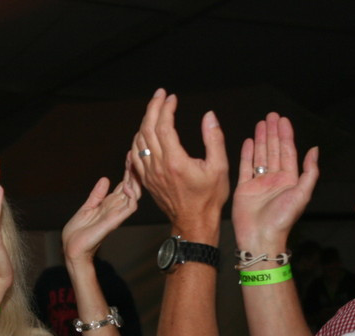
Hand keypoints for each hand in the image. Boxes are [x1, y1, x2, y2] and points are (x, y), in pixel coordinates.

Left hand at [62, 161, 140, 262]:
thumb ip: (97, 195)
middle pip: (131, 187)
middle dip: (133, 171)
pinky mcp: (114, 221)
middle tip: (136, 154)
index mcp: (109, 205)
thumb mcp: (87, 207)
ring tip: (135, 164)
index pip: (123, 185)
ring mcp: (116, 215)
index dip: (127, 171)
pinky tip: (130, 185)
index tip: (130, 156)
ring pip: (133, 195)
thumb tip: (106, 179)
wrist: (72, 249)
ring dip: (135, 180)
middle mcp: (115, 208)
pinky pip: (129, 208)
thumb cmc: (78, 233)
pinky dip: (132, 196)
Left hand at [129, 88, 228, 241]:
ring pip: (138, 141)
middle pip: (147, 129)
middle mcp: (158, 167)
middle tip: (160, 95)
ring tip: (154, 109)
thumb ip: (214, 139)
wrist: (194, 222)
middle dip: (152, 108)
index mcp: (175, 162)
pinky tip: (145, 132)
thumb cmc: (209, 198)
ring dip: (144, 122)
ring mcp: (149, 174)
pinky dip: (138, 139)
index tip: (172, 98)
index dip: (166, 108)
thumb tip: (209, 116)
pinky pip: (135, 155)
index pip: (163, 126)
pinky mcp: (146, 180)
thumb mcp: (219, 167)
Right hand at [232, 113, 318, 252]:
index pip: (288, 152)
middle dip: (273, 132)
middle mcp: (274, 179)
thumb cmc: (282, 219)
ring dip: (261, 139)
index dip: (286, 135)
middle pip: (274, 150)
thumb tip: (314, 149)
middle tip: (271, 115)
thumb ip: (310, 172)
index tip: (282, 119)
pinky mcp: (244, 188)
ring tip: (260, 123)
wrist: (260, 237)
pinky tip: (249, 141)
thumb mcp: (302, 194)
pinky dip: (247, 154)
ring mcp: (258, 183)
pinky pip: (245, 167)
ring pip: (260, 155)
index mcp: (289, 180)